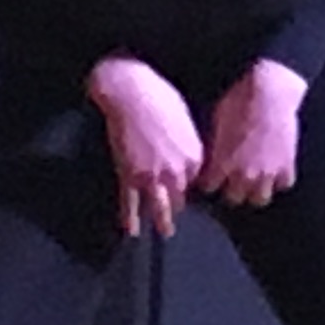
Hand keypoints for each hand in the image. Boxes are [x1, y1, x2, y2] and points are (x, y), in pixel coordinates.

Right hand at [87, 57, 202, 237]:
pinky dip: (130, 217)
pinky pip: (130, 201)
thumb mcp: (184, 117)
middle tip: (175, 213)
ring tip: (165, 232)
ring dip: (163, 221)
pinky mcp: (129, 174)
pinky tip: (130, 230)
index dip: (187, 183)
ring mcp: (153, 175)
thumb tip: (185, 148)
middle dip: (177, 203)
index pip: (195, 179)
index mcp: (194, 156)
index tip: (183, 187)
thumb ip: (187, 140)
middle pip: (180, 195)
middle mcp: (177, 170)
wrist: (132, 92)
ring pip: (160, 204)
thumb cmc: (160, 96)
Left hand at [197, 62, 305, 206]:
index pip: (209, 187)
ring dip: (255, 190)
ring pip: (260, 199)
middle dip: (231, 189)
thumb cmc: (240, 100)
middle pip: (234, 198)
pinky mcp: (287, 164)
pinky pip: (284, 184)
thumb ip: (214, 146)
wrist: (271, 91)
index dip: (208, 180)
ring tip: (253, 180)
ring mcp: (268, 171)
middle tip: (231, 179)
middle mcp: (244, 173)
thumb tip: (210, 156)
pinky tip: (274, 169)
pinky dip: (279, 179)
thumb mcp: (216, 121)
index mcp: (222, 163)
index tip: (210, 175)